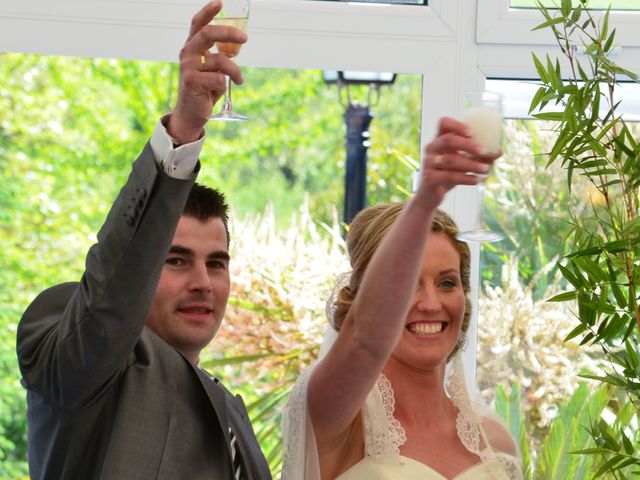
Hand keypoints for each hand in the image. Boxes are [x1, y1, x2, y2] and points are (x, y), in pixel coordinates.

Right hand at [167, 0, 247, 143]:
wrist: (192, 113)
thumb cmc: (204, 89)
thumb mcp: (213, 69)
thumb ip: (220, 55)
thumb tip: (238, 43)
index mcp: (192, 47)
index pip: (198, 24)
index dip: (208, 12)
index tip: (220, 3)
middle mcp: (188, 53)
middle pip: (208, 34)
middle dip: (228, 33)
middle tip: (245, 38)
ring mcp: (188, 67)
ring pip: (220, 60)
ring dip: (235, 71)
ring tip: (239, 79)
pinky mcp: (192, 82)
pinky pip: (218, 78)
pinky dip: (225, 84)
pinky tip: (220, 91)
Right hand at [413, 117, 500, 209]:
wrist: (430, 195)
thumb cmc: (447, 174)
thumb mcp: (462, 163)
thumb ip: (478, 156)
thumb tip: (499, 151)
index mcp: (439, 139)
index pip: (443, 123)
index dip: (457, 125)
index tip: (472, 132)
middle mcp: (431, 148)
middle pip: (448, 140)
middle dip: (468, 145)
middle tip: (484, 151)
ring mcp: (428, 163)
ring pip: (450, 160)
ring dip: (471, 164)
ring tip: (485, 169)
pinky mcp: (429, 178)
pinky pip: (449, 176)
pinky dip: (465, 178)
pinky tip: (476, 180)